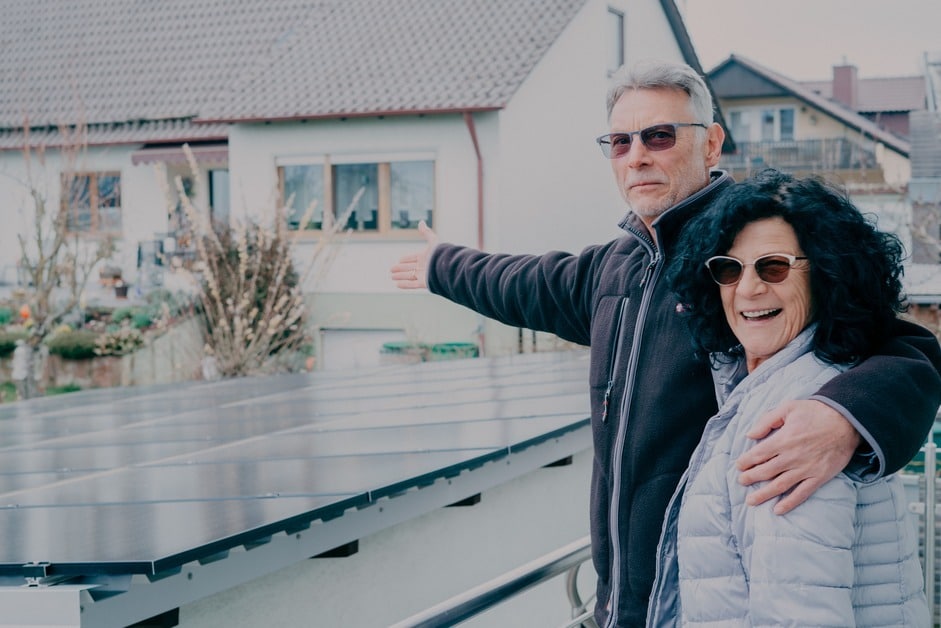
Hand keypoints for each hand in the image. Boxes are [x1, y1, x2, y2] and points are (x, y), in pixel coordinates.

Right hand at [390, 221, 438, 288]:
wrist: (447, 268)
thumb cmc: (441, 255)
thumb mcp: (433, 241)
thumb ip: (427, 233)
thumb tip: (421, 222)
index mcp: (425, 257)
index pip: (413, 258)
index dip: (406, 259)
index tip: (399, 260)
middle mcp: (424, 267)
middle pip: (409, 268)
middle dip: (400, 268)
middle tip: (392, 269)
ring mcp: (423, 276)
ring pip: (409, 276)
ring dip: (400, 276)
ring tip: (392, 277)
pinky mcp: (423, 283)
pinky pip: (411, 285)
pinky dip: (404, 285)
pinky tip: (397, 284)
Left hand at [736, 399, 860, 514]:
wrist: (847, 420)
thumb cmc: (816, 412)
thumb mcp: (788, 408)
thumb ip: (767, 421)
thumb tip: (750, 434)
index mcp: (782, 440)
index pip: (757, 455)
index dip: (745, 462)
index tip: (739, 466)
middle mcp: (791, 457)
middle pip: (765, 472)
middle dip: (750, 478)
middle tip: (741, 482)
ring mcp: (805, 469)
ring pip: (779, 486)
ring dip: (763, 494)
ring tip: (751, 500)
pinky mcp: (819, 477)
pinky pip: (802, 493)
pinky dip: (789, 503)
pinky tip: (778, 510)